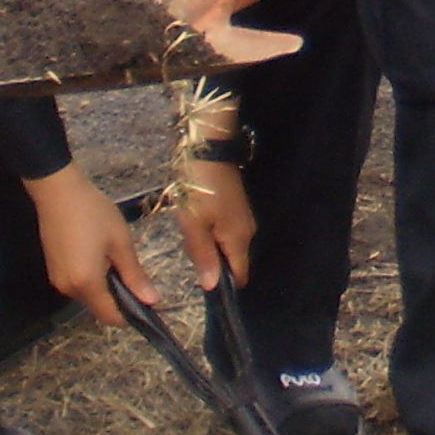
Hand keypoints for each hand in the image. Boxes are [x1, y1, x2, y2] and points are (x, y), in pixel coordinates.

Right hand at [21, 163, 156, 324]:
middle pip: (99, 307)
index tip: (146, 297)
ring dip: (105, 286)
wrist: (58, 190)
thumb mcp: (120, 241)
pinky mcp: (53, 270)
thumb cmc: (93, 212)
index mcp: (86, 283)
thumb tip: (151, 301)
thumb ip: (135, 275)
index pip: (111, 317)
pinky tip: (98, 253)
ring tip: (114, 256)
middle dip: (119, 297)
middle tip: (132, 269)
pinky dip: (92, 278)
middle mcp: (68, 288)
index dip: (131, 313)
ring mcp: (57, 280)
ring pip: (89, 296)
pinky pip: (78, 284)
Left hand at [175, 156, 255, 288]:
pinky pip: (221, 231)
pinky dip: (206, 230)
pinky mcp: (234, 207)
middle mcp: (246, 231)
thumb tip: (212, 287)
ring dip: (204, 243)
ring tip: (189, 225)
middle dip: (207, 261)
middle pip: (229, 261)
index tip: (200, 280)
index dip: (222, 285)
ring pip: (223, 245)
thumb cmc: (199, 187)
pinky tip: (193, 215)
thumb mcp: (194, 224)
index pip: (239, 276)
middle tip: (188, 243)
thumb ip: (203, 256)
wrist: (208, 147)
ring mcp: (241, 218)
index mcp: (238, 239)